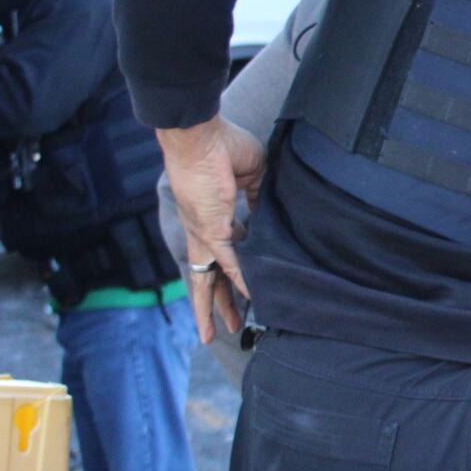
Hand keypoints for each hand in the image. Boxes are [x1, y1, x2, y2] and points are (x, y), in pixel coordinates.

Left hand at [159, 116, 265, 343]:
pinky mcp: (212, 229)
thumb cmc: (222, 146)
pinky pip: (229, 262)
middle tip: (228, 326)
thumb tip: (271, 216)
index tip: (243, 287)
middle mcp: (203, 232)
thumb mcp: (253, 174)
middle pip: (208, 277)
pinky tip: (250, 298)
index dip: (233, 272)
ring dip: (214, 307)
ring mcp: (205, 233)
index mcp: (212, 217)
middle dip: (216, 304)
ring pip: (207, 280)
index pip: (222, 254)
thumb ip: (261, 197)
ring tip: (217, 334)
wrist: (199, 136)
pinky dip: (241, 280)